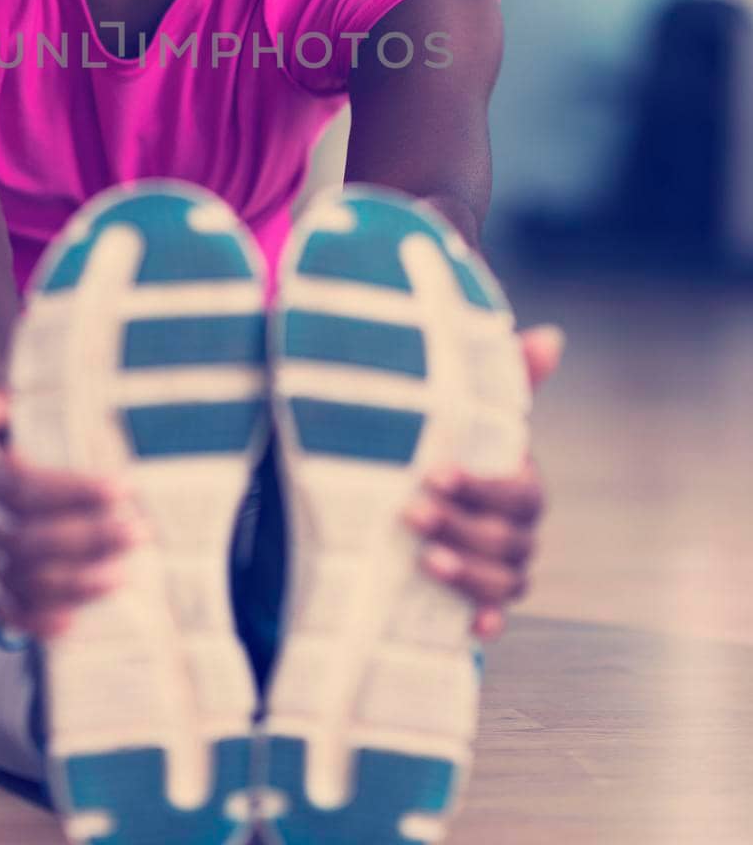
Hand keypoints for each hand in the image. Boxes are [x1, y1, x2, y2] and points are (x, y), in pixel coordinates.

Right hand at [0, 387, 148, 639]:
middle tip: (137, 531)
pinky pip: (4, 608)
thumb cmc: (14, 416)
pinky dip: (34, 620)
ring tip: (120, 574)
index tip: (120, 488)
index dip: (69, 491)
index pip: (18, 484)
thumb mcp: (9, 396)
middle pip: (22, 537)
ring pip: (18, 576)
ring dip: (71, 581)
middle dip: (84, 538)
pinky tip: (69, 622)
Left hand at [400, 324, 564, 639]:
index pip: (520, 493)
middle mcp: (519, 530)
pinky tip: (471, 626)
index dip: (483, 488)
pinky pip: (494, 617)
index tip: (435, 473)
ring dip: (469, 575)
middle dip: (462, 528)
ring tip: (424, 560)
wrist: (418, 492)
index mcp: (521, 484)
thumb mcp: (470, 410)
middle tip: (411, 512)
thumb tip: (552, 336)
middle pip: (510, 541)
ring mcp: (502, 568)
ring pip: (506, 582)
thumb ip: (509, 374)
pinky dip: (486, 622)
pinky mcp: (477, 598)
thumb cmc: (452, 445)